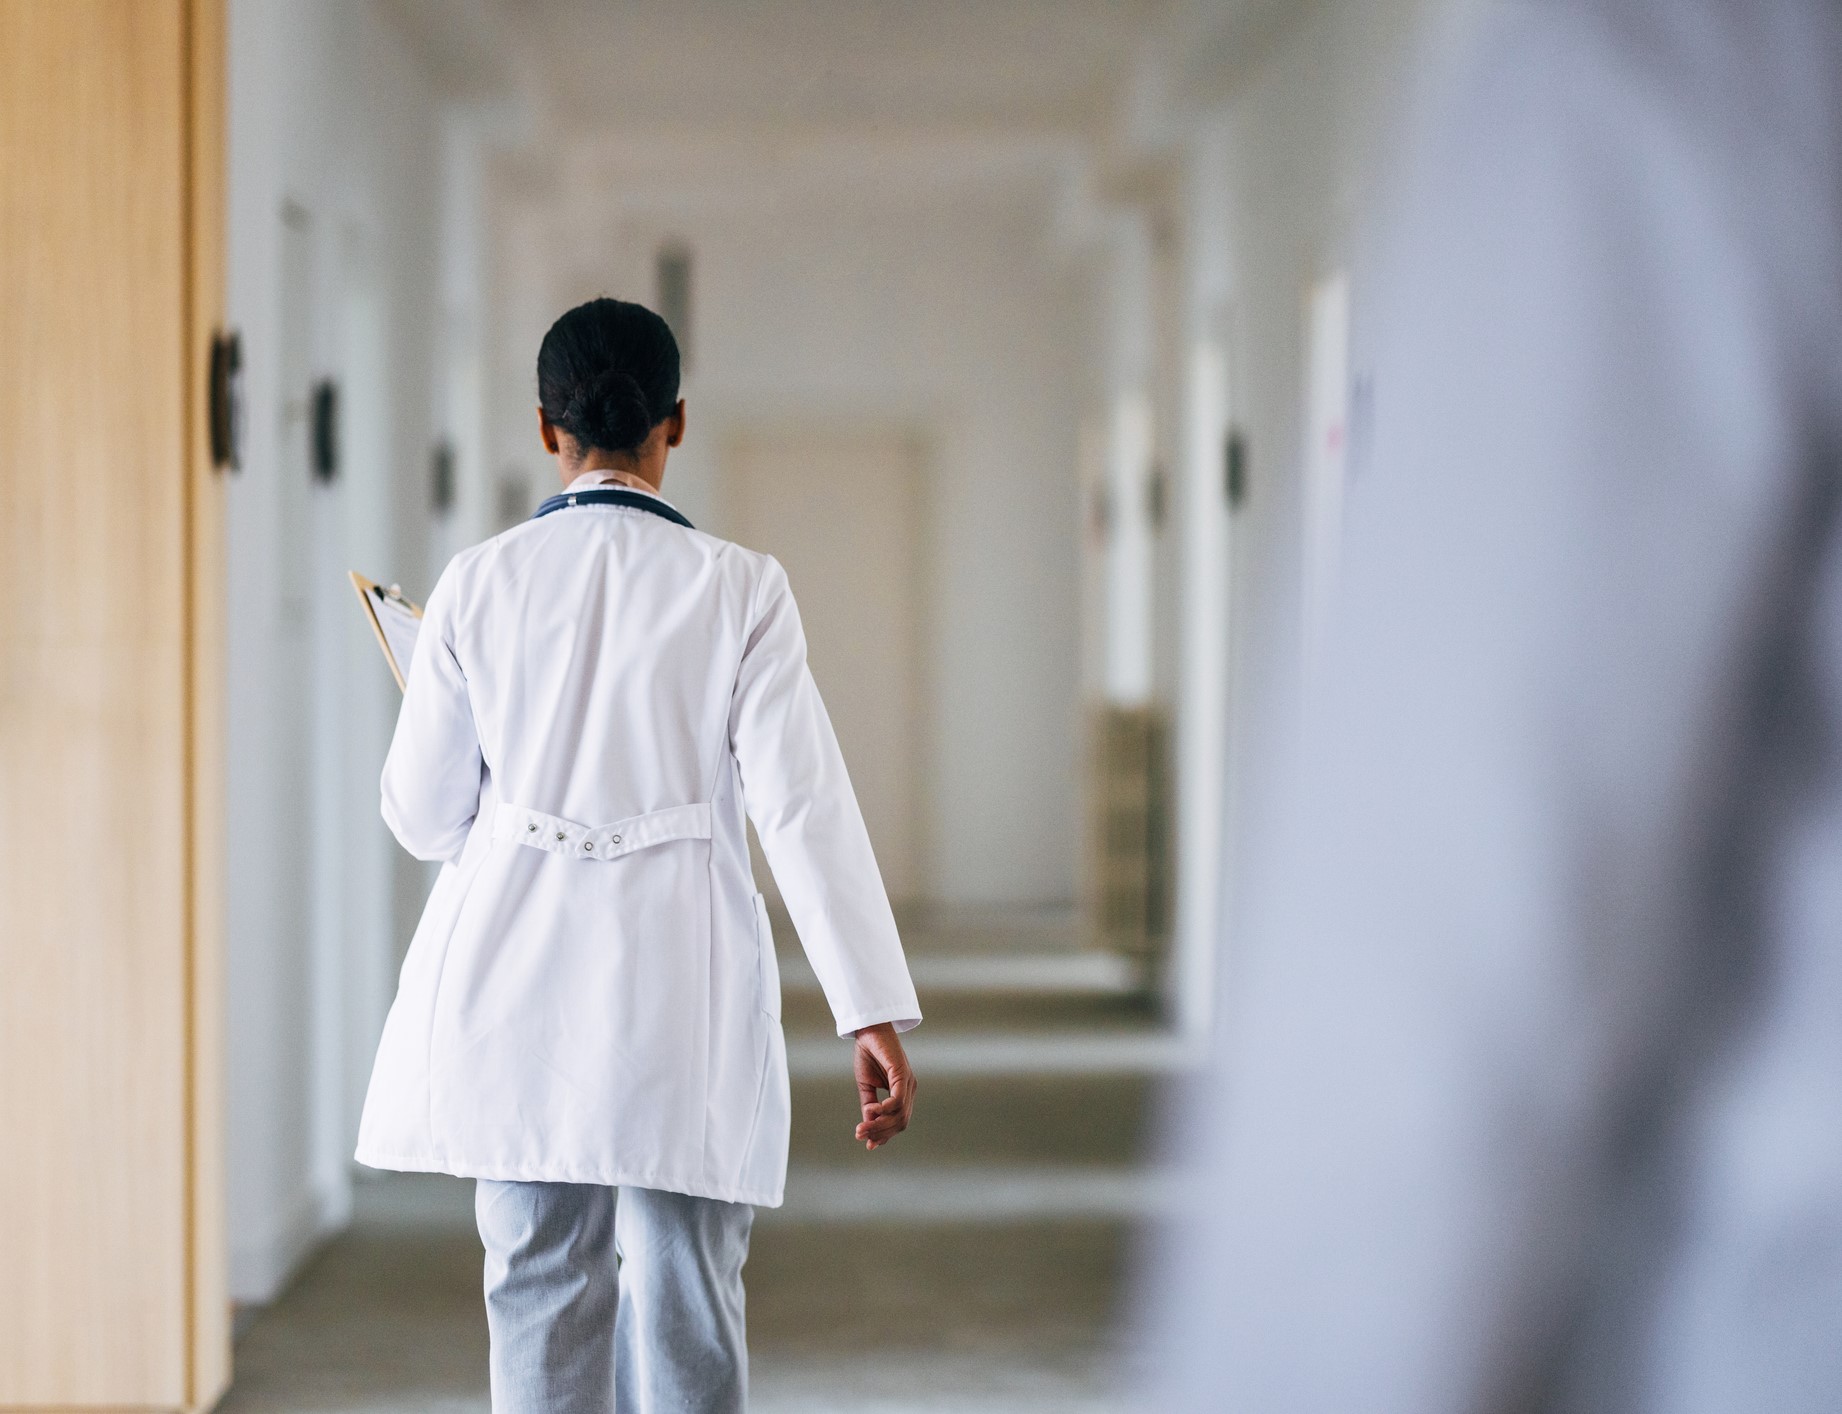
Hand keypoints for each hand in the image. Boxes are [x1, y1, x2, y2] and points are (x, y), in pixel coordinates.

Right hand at [852, 1022, 915, 1150]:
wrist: (869, 1030)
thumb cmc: (869, 1054)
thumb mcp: (866, 1085)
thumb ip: (869, 1105)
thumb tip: (867, 1125)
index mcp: (902, 1093)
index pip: (898, 1122)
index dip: (885, 1136)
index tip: (869, 1146)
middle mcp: (909, 1090)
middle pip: (900, 1122)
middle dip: (880, 1133)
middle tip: (859, 1134)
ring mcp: (908, 1083)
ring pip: (899, 1115)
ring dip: (879, 1124)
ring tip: (861, 1127)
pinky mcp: (903, 1074)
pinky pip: (898, 1099)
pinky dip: (886, 1109)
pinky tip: (872, 1111)